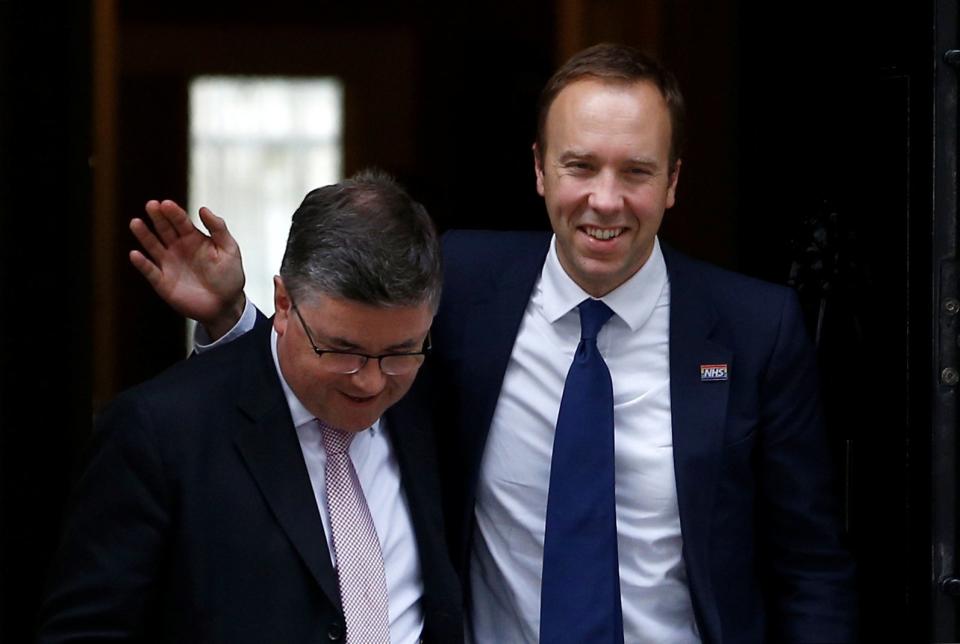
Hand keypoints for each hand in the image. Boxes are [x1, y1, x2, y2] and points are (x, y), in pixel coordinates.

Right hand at [130, 200, 246, 340]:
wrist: (226, 305)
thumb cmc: (229, 276)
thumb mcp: (229, 250)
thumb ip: (218, 229)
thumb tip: (203, 209)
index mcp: (193, 238)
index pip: (181, 221)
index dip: (174, 212)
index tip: (166, 203)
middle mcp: (178, 248)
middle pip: (164, 229)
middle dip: (158, 217)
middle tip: (151, 205)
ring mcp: (168, 264)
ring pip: (153, 246)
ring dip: (144, 235)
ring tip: (136, 223)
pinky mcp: (162, 282)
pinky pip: (150, 271)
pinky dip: (142, 263)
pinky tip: (135, 254)